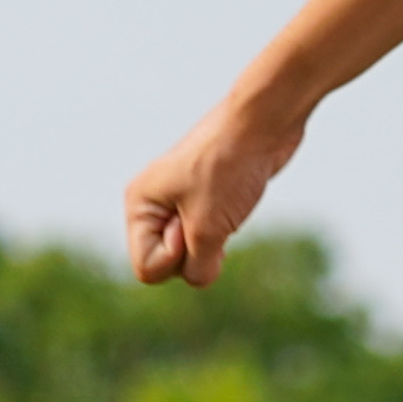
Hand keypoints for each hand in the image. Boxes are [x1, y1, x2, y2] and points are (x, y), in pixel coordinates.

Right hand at [124, 92, 303, 288]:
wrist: (263, 124)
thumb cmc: (229, 168)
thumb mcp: (209, 229)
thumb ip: (198, 267)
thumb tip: (200, 276)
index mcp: (139, 205)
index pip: (146, 268)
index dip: (176, 258)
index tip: (193, 223)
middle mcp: (153, 204)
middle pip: (166, 264)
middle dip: (194, 252)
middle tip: (212, 211)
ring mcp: (179, 201)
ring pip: (190, 253)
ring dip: (211, 244)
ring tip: (224, 207)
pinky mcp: (204, 200)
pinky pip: (207, 238)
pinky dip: (222, 234)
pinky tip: (233, 209)